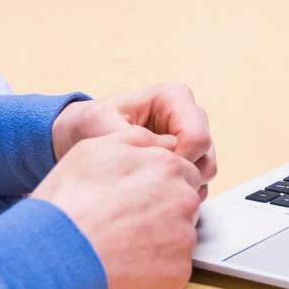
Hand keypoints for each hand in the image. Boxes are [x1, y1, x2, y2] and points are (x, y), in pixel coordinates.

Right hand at [31, 123, 206, 288]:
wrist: (55, 256)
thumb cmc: (68, 202)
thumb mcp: (93, 150)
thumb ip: (136, 139)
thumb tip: (165, 142)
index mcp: (167, 165)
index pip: (181, 172)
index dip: (158, 185)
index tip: (136, 198)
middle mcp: (184, 198)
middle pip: (185, 203)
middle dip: (164, 211)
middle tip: (127, 224)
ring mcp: (184, 236)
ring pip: (179, 236)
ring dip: (159, 240)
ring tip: (121, 246)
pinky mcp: (179, 271)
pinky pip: (173, 267)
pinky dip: (154, 269)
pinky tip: (126, 267)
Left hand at [54, 82, 217, 181]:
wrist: (81, 135)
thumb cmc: (91, 123)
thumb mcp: (101, 125)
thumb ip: (136, 138)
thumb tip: (170, 154)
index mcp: (174, 97)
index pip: (198, 138)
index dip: (179, 162)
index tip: (150, 174)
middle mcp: (189, 114)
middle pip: (206, 155)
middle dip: (181, 175)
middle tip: (148, 184)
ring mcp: (191, 136)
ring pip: (206, 170)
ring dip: (181, 184)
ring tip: (147, 188)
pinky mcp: (188, 156)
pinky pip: (197, 180)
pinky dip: (178, 190)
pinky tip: (153, 191)